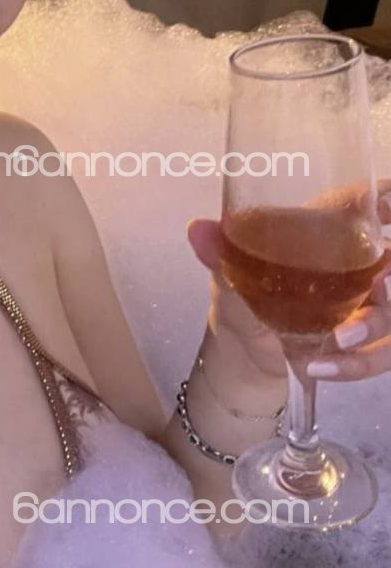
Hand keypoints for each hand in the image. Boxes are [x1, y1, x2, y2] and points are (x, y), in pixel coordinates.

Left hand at [187, 179, 390, 384]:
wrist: (243, 357)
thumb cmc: (244, 299)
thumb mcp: (230, 275)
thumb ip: (220, 252)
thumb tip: (195, 229)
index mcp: (327, 232)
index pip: (370, 204)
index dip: (386, 200)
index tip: (388, 203)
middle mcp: (357, 264)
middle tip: (383, 277)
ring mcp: (367, 305)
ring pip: (390, 311)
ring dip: (373, 324)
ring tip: (341, 337)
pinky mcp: (366, 344)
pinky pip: (380, 352)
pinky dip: (355, 363)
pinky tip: (318, 367)